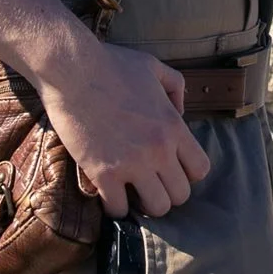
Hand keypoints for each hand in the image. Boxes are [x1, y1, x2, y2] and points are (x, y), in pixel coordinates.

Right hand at [38, 34, 210, 217]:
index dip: (187, 173)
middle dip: (167, 190)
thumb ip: (175, 86)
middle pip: (180, 195)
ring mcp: (131, 164)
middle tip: (150, 181)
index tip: (171, 168)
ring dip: (145, 203)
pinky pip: (118, 209)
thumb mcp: (153, 66)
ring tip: (132, 190)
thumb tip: (180, 110)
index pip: (200, 169)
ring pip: (157, 208)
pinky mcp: (102, 173)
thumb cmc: (111, 64)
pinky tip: (109, 193)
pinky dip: (115, 206)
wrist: (72, 69)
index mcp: (173, 125)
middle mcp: (158, 149)